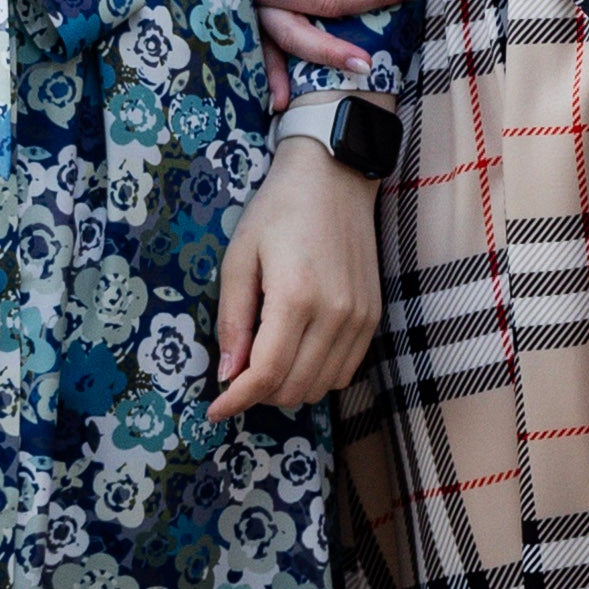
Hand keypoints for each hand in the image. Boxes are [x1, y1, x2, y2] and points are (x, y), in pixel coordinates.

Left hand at [209, 132, 384, 417]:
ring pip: (322, 386)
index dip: (237, 400)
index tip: (215, 410)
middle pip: (295, 388)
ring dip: (289, 386)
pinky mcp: (373, 318)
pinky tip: (297, 351)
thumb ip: (233, 320)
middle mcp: (336, 314)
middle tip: (238, 374)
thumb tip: (228, 375)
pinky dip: (317, 375)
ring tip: (266, 359)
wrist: (334, 178)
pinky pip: (345, 371)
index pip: (268, 373)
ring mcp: (360, 319)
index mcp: (296, 297)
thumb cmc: (278, 212)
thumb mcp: (239, 258)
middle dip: (260, 393)